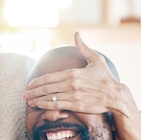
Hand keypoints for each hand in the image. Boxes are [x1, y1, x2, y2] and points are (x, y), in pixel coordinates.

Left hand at [23, 32, 140, 139]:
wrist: (115, 95)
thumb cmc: (106, 78)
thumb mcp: (96, 60)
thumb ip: (83, 48)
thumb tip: (77, 33)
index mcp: (73, 73)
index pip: (50, 77)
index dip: (37, 81)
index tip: (30, 84)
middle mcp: (71, 84)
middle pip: (47, 88)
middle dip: (33, 91)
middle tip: (25, 94)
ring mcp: (73, 96)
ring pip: (50, 98)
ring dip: (37, 99)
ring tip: (29, 101)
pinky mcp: (76, 105)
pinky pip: (57, 106)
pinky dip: (46, 106)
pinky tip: (39, 106)